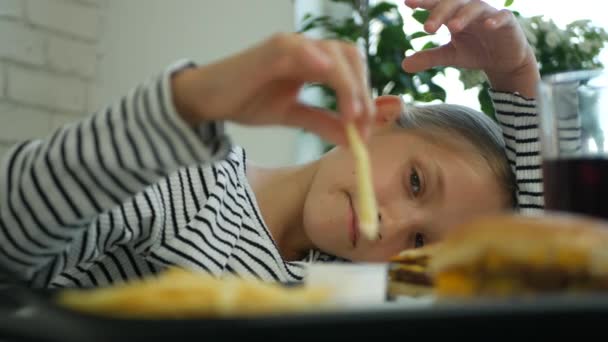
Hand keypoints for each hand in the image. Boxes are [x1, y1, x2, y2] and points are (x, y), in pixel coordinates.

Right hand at [172, 33, 374, 145]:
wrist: (209, 99)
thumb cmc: (247, 101)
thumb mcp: (292, 116)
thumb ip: (323, 124)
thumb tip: (353, 140)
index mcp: (314, 63)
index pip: (353, 70)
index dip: (366, 97)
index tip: (368, 130)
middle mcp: (306, 50)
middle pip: (351, 57)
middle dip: (363, 91)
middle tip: (364, 124)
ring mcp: (290, 47)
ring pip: (332, 54)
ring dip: (348, 84)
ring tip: (351, 115)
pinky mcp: (270, 50)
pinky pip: (297, 49)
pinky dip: (315, 58)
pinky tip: (326, 73)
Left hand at [402, 0, 539, 96]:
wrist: (504, 60)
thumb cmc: (475, 51)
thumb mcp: (449, 55)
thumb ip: (428, 58)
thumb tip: (403, 66)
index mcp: (453, 14)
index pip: (436, 4)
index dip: (423, 1)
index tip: (407, 3)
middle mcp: (469, 10)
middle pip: (453, 3)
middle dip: (439, 13)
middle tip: (427, 29)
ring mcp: (488, 14)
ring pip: (475, 8)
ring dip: (463, 16)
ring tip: (452, 28)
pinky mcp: (507, 23)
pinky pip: (502, 17)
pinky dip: (495, 20)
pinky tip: (487, 26)